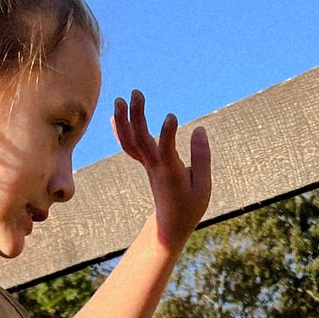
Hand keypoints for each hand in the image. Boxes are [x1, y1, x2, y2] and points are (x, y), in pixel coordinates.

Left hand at [112, 90, 211, 248]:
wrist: (170, 225)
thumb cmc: (190, 206)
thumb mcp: (203, 186)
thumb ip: (202, 158)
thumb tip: (199, 130)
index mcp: (171, 172)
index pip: (165, 149)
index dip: (167, 133)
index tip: (171, 117)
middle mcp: (155, 166)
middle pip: (140, 139)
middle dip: (137, 115)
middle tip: (136, 93)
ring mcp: (147, 165)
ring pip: (130, 141)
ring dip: (123, 120)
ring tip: (119, 99)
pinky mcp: (146, 164)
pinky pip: (129, 146)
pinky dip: (120, 131)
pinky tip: (115, 115)